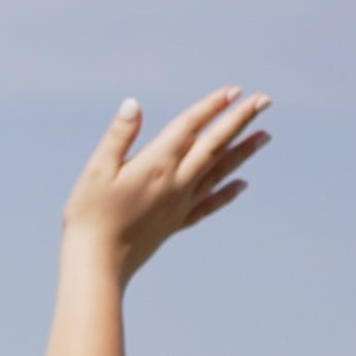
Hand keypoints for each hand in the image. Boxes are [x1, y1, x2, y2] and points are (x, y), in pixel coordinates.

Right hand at [62, 87, 268, 281]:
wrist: (98, 264)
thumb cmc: (90, 215)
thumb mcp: (97, 170)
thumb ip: (118, 136)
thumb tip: (133, 104)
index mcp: (156, 164)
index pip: (190, 126)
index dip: (212, 106)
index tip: (235, 90)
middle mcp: (176, 182)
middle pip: (214, 144)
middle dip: (240, 120)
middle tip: (264, 101)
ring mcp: (180, 204)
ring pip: (219, 172)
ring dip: (243, 151)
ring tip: (265, 135)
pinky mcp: (177, 223)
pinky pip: (210, 204)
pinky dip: (229, 192)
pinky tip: (243, 185)